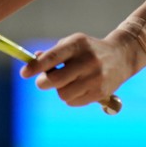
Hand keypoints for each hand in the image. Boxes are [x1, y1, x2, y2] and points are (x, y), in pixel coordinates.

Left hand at [19, 32, 139, 106]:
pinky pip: (73, 102)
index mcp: (78, 44)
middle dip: (43, 82)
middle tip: (42, 81)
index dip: (35, 66)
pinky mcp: (100, 92)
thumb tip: (32, 63)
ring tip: (68, 82)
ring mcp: (95, 77)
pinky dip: (71, 97)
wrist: (121, 56)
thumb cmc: (89, 50)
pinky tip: (80, 87)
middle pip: (55, 80)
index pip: (52, 57)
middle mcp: (88, 60)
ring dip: (59, 90)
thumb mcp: (73, 44)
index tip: (24, 73)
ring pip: (63, 94)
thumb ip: (52, 54)